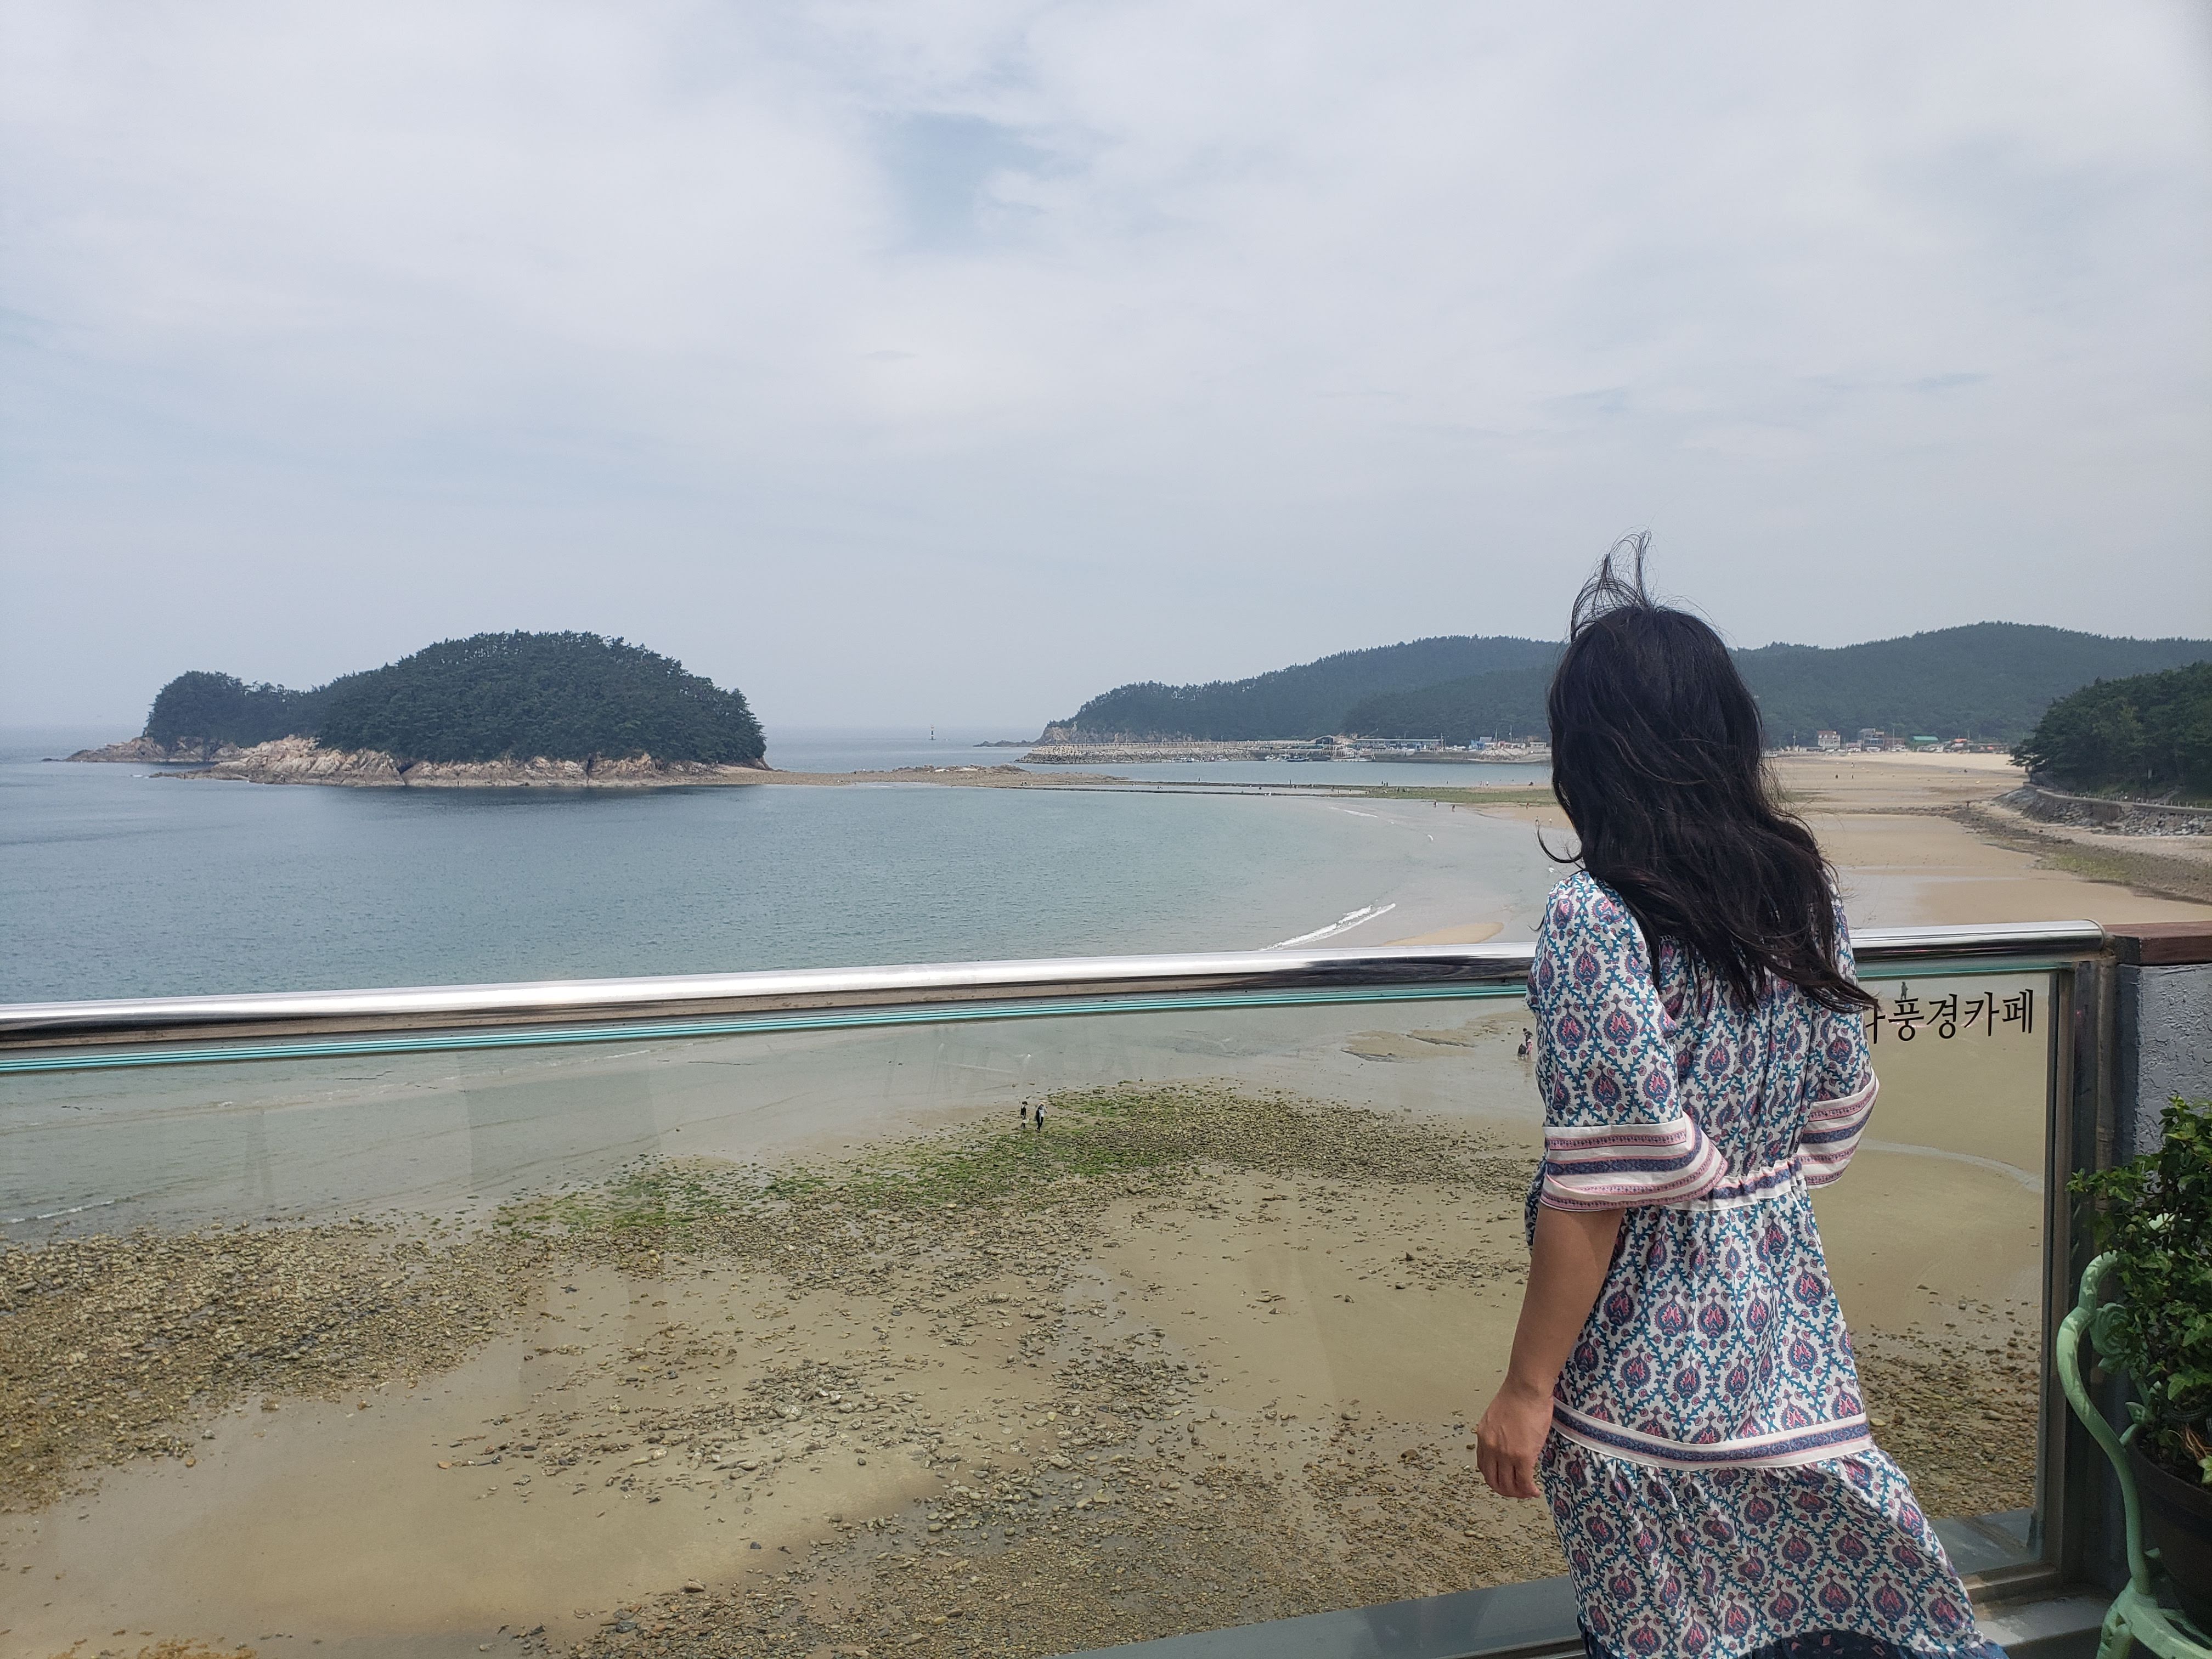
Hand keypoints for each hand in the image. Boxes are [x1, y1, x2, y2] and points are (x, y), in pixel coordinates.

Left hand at [1476, 1376, 1554, 1498]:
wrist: (1526, 1388)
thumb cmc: (1517, 1396)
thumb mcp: (1497, 1417)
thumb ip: (1499, 1434)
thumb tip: (1509, 1444)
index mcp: (1483, 1437)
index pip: (1484, 1467)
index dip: (1495, 1478)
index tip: (1505, 1481)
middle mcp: (1491, 1447)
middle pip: (1493, 1481)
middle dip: (1506, 1491)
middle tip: (1517, 1491)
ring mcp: (1505, 1453)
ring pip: (1508, 1485)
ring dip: (1518, 1493)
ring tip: (1528, 1492)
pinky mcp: (1522, 1456)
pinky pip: (1524, 1481)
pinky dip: (1529, 1491)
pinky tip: (1535, 1491)